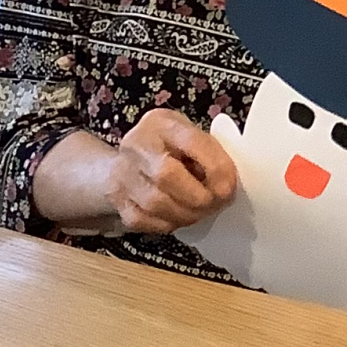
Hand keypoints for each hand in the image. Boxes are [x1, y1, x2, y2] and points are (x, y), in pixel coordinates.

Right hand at [105, 109, 237, 234]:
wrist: (129, 163)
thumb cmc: (170, 148)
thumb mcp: (191, 137)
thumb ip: (209, 152)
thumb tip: (226, 182)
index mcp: (160, 123)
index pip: (191, 141)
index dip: (215, 167)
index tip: (229, 185)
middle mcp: (135, 145)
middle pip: (166, 175)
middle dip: (199, 196)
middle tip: (217, 202)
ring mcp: (121, 174)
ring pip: (155, 202)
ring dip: (187, 213)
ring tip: (203, 211)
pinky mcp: (117, 202)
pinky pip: (145, 221)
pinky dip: (170, 223)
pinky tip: (181, 216)